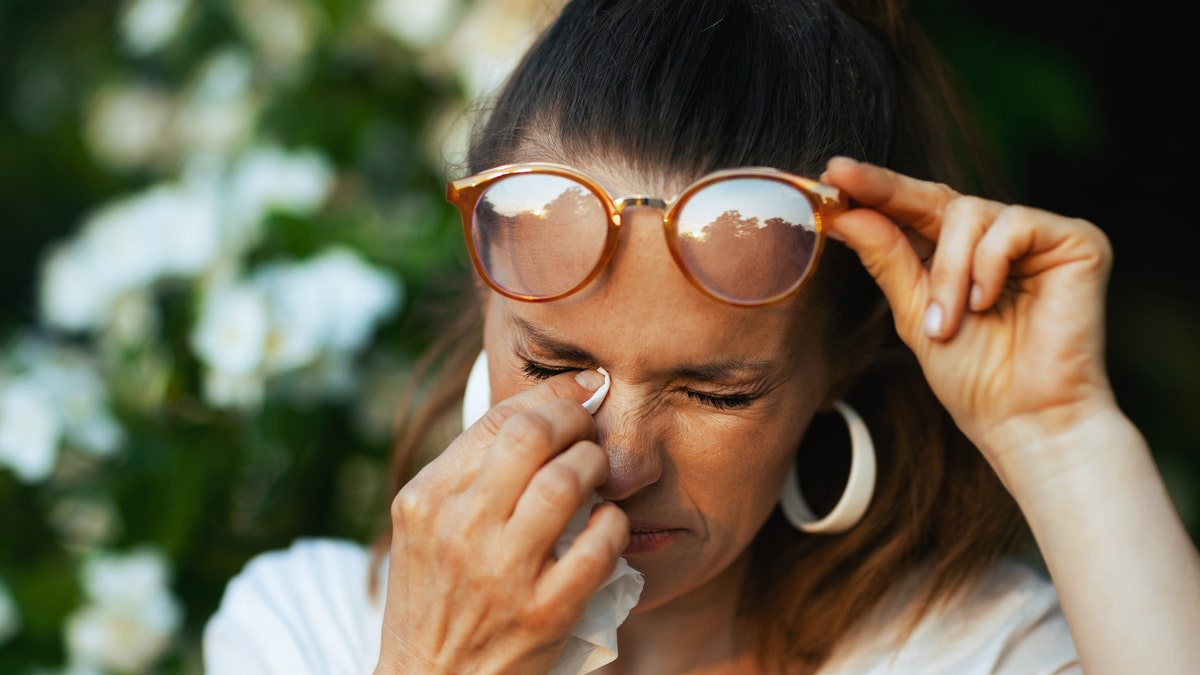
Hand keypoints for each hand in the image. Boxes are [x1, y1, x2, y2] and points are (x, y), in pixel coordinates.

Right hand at [374, 369, 627, 673]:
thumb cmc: (436, 598)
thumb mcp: (428, 528)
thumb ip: (470, 472)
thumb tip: (542, 407)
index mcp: (426, 499)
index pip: (499, 419)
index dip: (552, 396)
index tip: (581, 394)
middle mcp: (459, 529)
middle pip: (534, 435)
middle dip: (576, 421)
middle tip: (590, 432)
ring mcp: (501, 572)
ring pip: (569, 482)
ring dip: (597, 467)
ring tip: (600, 475)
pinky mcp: (543, 613)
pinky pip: (599, 544)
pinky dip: (613, 526)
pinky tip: (607, 527)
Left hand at [821, 156, 1117, 490]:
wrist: (1025, 420)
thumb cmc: (973, 377)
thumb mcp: (914, 313)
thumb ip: (888, 259)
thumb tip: (847, 214)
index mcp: (962, 254)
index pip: (916, 209)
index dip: (875, 189)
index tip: (831, 172)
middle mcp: (1000, 237)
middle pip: (937, 196)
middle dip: (887, 195)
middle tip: (842, 184)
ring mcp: (1039, 236)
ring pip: (968, 212)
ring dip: (947, 272)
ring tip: (946, 322)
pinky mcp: (1077, 240)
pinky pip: (1012, 225)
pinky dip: (988, 266)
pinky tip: (988, 304)